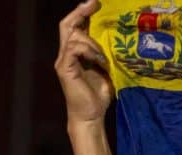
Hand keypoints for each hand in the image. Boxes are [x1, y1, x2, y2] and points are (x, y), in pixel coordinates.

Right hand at [55, 0, 113, 125]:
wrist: (91, 116)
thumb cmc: (98, 96)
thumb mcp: (106, 71)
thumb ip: (105, 56)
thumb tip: (117, 41)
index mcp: (76, 53)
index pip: (75, 28)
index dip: (82, 14)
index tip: (96, 4)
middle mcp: (66, 54)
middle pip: (66, 25)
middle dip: (79, 12)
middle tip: (94, 4)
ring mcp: (63, 61)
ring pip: (72, 36)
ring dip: (91, 41)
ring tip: (103, 55)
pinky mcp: (64, 69)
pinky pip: (73, 49)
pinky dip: (88, 51)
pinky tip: (99, 60)